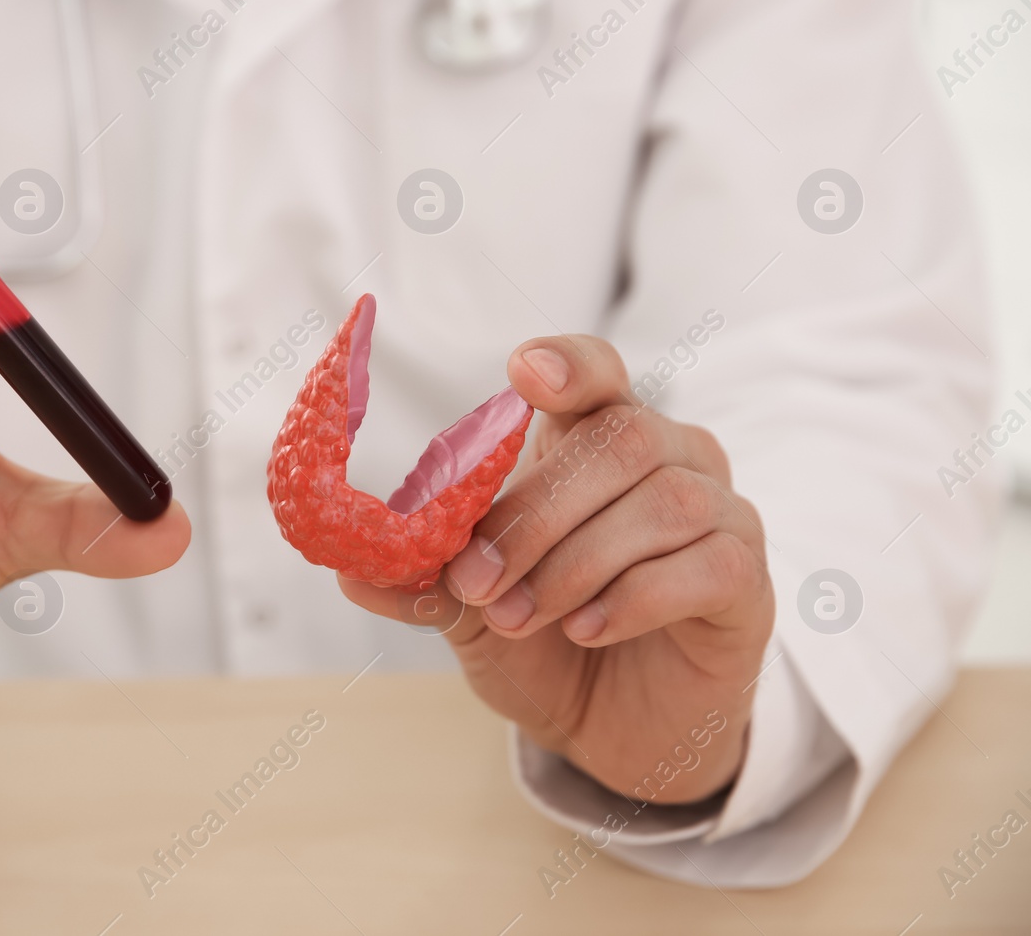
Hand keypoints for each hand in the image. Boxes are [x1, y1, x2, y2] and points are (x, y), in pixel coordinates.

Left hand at [340, 336, 771, 802]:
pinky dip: (636, 597)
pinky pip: (706, 564)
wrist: (612, 733)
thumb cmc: (544, 649)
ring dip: (576, 563)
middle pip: (618, 439)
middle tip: (481, 583)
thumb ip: (424, 584)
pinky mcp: (746, 579)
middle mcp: (669, 458)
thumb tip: (350, 572)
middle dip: (535, 513)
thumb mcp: (471, 613)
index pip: (596, 372)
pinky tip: (590, 630)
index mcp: (595, 442)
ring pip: (663, 501)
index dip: (567, 363)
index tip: (522, 374)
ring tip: (523, 618)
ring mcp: (719, 513)